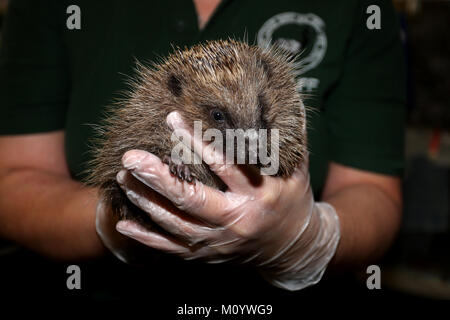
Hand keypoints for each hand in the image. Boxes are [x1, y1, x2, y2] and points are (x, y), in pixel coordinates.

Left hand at [113, 112, 339, 289]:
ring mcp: (219, 241)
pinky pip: (172, 249)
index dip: (196, 142)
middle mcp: (236, 220)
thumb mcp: (298, 170)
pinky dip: (147, 238)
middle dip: (158, 178)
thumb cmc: (292, 201)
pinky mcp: (207, 254)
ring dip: (147, 201)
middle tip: (131, 157)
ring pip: (176, 223)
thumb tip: (289, 96)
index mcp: (259, 194)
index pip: (224, 165)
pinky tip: (124, 224)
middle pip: (191, 199)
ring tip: (124, 178)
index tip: (172, 119)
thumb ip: (290, 137)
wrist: (293, 248)